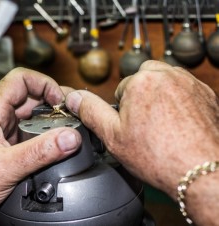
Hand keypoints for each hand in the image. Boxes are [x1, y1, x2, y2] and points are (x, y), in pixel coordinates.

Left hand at [0, 68, 81, 225]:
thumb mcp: (4, 168)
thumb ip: (39, 153)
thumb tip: (69, 138)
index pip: (19, 79)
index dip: (43, 83)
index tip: (59, 100)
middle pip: (29, 97)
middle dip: (51, 103)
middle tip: (69, 116)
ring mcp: (2, 134)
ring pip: (30, 116)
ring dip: (49, 120)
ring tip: (65, 130)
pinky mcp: (6, 148)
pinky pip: (29, 134)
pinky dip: (44, 136)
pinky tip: (53, 146)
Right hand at [65, 60, 218, 224]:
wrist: (202, 172)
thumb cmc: (160, 156)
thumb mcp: (112, 136)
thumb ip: (90, 111)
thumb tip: (74, 97)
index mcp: (141, 81)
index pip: (122, 90)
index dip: (124, 112)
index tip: (131, 127)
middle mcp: (167, 75)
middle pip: (144, 82)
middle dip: (141, 99)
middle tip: (145, 126)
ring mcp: (189, 83)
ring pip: (164, 85)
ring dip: (160, 99)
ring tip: (162, 126)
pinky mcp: (206, 93)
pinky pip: (184, 92)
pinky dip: (180, 104)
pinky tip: (178, 126)